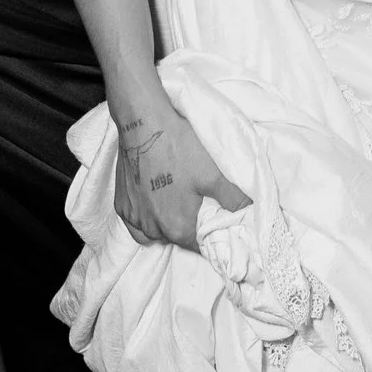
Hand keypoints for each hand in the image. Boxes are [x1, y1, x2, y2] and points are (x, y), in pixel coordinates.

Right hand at [112, 85, 248, 249]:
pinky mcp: (121, 205)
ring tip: (174, 207)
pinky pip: (134, 223)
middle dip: (187, 229)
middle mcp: (153, 229)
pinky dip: (144, 219)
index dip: (208, 238)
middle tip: (196, 209)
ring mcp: (133, 218)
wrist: (144, 124)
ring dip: (163, 226)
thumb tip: (250, 210)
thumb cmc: (179, 149)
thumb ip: (233, 198)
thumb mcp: (213, 175)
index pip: (198, 247)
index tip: (214, 227)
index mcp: (178, 227)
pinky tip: (153, 204)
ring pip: (152, 234)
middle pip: (175, 239)